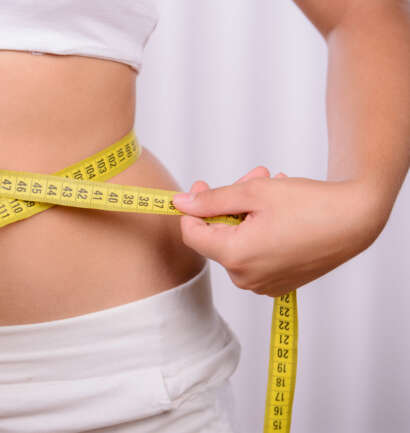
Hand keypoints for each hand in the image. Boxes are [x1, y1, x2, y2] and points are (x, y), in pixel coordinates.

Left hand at [173, 167, 384, 296]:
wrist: (357, 220)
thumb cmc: (310, 204)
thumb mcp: (253, 192)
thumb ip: (211, 200)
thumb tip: (180, 204)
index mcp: (235, 257)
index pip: (191, 234)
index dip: (193, 207)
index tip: (203, 186)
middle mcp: (245, 278)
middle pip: (217, 236)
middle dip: (229, 204)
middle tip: (253, 177)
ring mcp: (262, 285)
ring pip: (237, 243)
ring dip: (247, 213)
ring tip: (272, 187)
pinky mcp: (278, 284)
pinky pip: (255, 255)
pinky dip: (260, 231)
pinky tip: (279, 211)